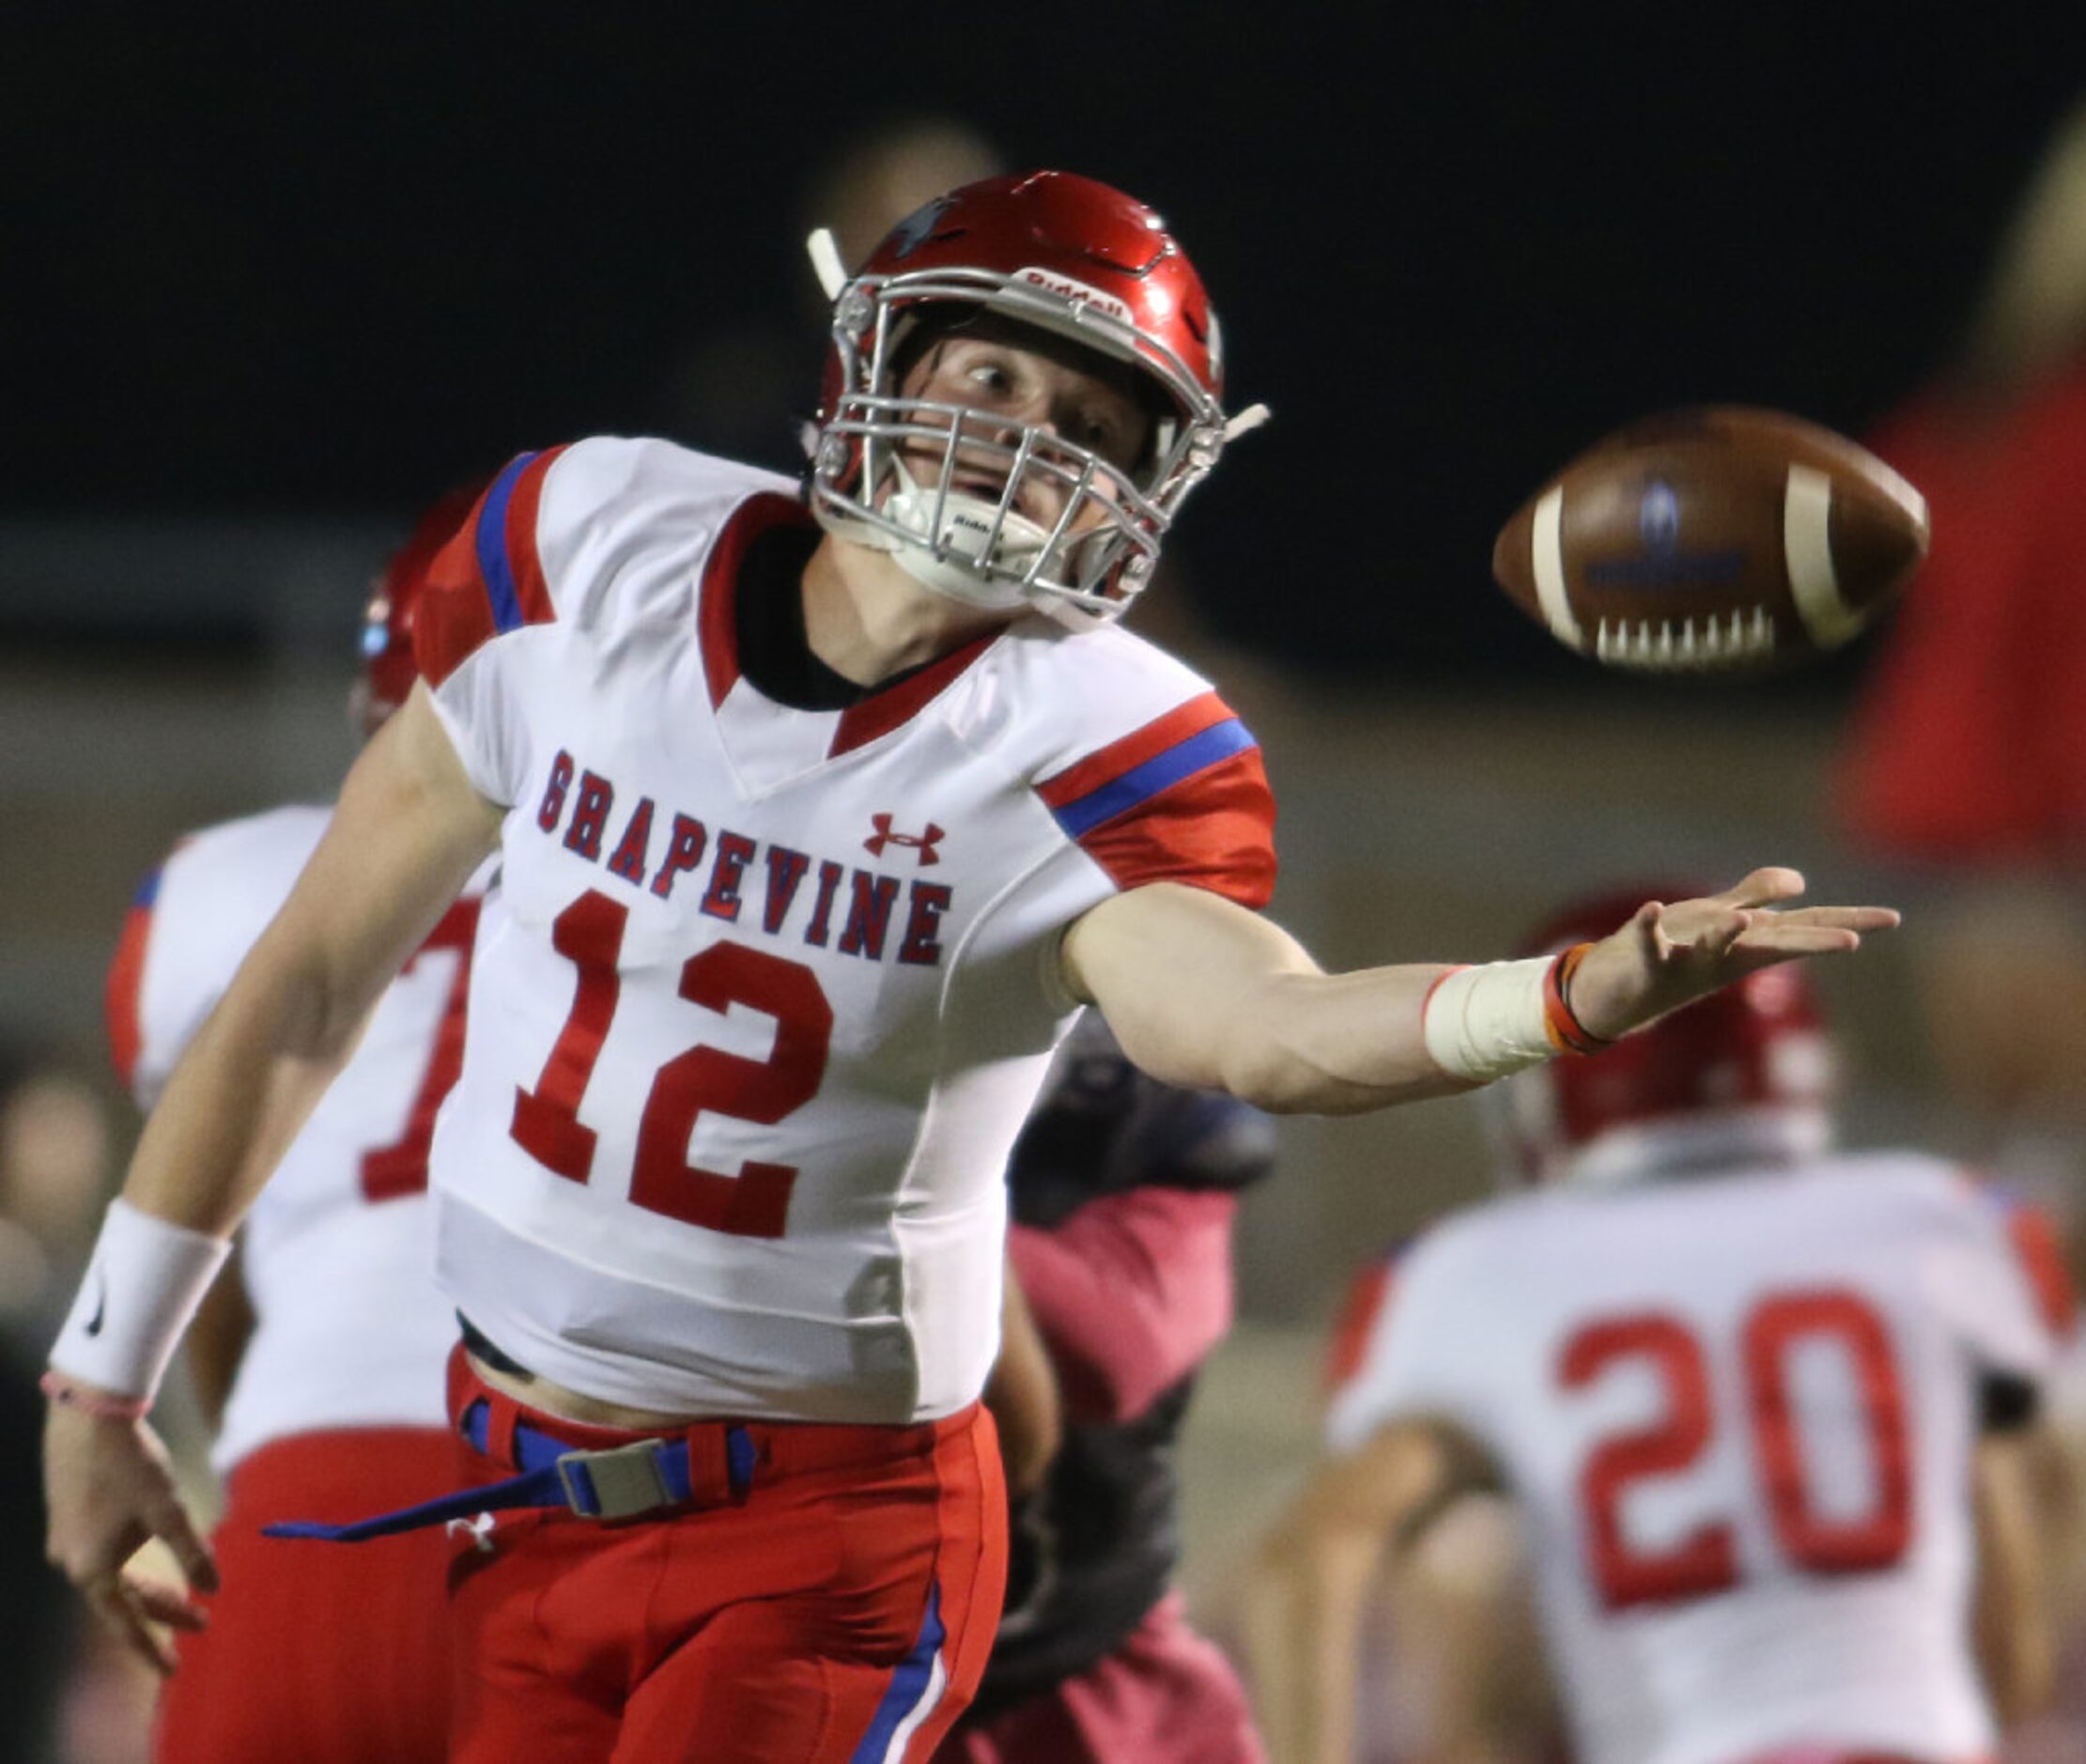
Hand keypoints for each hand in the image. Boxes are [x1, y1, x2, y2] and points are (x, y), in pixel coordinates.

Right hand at [43, 1399, 216, 1673]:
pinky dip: (132, 1564)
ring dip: (149, 1587)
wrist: (89, 1416)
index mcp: (94, 1568)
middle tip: (201, 1625)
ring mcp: (66, 1539)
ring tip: (184, 1596)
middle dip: (163, 1612)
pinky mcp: (68, 1515)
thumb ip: (192, 1552)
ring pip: (113, 1577)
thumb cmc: (132, 1464)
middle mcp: (72, 1561)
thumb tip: (213, 1588)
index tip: (173, 1670)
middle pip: (123, 1600)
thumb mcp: (170, 1510)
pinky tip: (154, 1553)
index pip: (127, 1622)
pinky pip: (103, 1555)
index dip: (152, 1647)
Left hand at [1566, 867, 1898, 1042]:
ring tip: (1742, 920)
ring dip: (1727, 934)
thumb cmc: (1674, 954)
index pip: (1807, 926)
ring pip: (1713, 947)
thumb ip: (1755, 897)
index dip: (1850, 921)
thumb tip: (1800, 883)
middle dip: (1811, 940)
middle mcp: (1726, 956)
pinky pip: (1649, 943)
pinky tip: (1651, 908)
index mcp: (1749, 944)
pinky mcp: (1648, 964)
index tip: (1895, 917)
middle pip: (1774, 944)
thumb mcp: (1717, 920)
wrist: (1615, 993)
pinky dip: (1649, 926)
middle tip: (1852, 940)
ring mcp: (1688, 963)